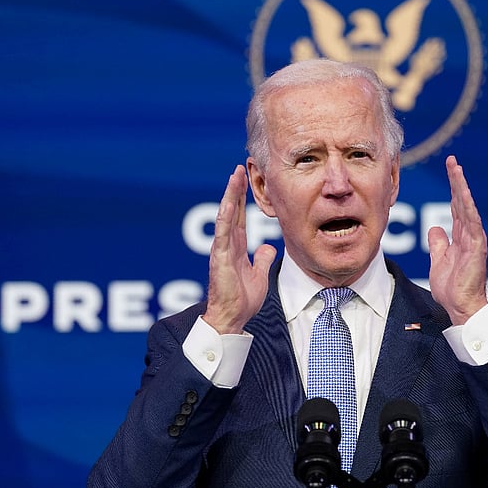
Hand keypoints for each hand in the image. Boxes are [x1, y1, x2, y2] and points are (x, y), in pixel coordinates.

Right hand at [203, 165, 276, 333]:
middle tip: (240, 168)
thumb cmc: (242, 300)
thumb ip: (261, 259)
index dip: (241, 198)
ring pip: (225, 217)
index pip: (239, 217)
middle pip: (231, 211)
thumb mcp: (258, 275)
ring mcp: (222, 250)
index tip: (245, 179)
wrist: (231, 318)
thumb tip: (268, 247)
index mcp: (236, 247)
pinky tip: (227, 202)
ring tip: (234, 176)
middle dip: (235, 190)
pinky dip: (224, 217)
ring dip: (229, 196)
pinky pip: (222, 234)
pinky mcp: (220, 258)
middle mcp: (227, 245)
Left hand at [427, 156, 487, 324]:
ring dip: (462, 189)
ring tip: (456, 170)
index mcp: (460, 237)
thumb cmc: (452, 288)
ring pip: (467, 208)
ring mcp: (474, 240)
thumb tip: (435, 229)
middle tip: (452, 161)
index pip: (455, 207)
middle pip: (461, 202)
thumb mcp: (439, 260)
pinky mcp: (476, 249)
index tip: (448, 170)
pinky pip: (472, 225)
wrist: (461, 306)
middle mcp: (469, 235)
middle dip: (456, 181)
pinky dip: (469, 209)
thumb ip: (438, 244)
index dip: (452, 189)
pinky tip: (464, 195)